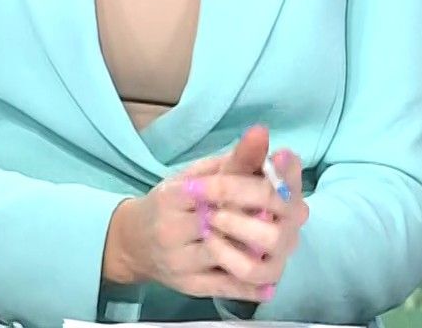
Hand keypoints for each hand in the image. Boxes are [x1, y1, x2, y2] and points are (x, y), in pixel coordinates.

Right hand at [116, 125, 307, 303]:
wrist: (132, 242)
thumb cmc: (171, 203)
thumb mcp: (195, 175)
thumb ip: (232, 159)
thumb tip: (264, 134)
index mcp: (173, 196)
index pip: (221, 190)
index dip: (257, 188)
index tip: (281, 188)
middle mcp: (172, 230)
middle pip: (227, 223)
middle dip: (261, 217)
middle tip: (289, 214)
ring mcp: (181, 262)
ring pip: (230, 257)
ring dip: (260, 250)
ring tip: (282, 241)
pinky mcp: (189, 286)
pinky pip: (226, 288)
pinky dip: (251, 287)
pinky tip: (270, 283)